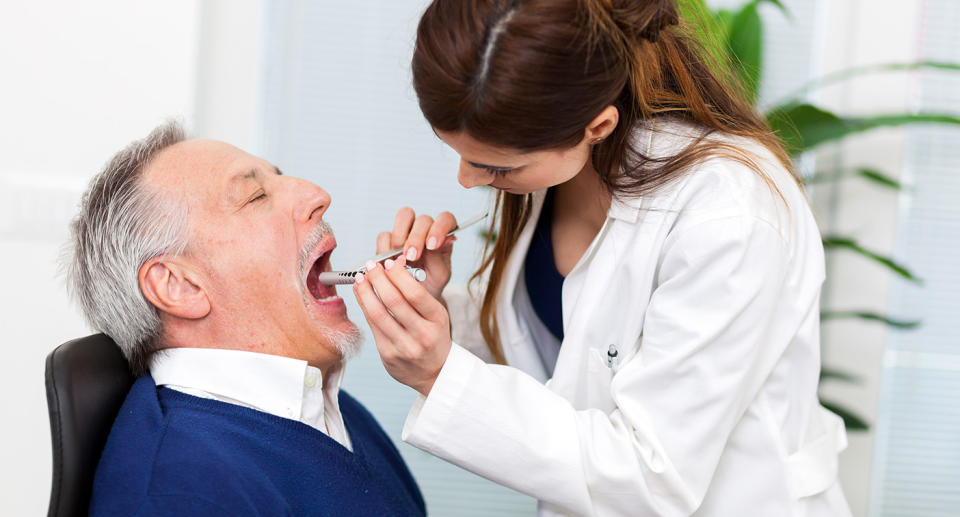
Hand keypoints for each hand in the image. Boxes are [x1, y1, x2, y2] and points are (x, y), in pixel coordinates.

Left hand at [354, 255, 451, 395]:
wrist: (435, 372)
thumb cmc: (434, 336)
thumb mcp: (436, 315)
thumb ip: (417, 294)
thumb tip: (394, 266)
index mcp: (437, 320)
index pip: (415, 293)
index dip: (397, 274)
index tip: (388, 263)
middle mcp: (422, 335)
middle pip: (393, 301)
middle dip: (378, 278)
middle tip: (370, 265)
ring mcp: (404, 347)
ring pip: (378, 314)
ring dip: (365, 292)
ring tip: (360, 278)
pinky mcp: (388, 355)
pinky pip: (372, 326)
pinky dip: (364, 306)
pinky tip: (361, 295)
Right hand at [378, 208, 456, 301]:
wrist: (412, 298)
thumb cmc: (430, 284)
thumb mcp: (439, 275)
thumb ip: (438, 258)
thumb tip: (440, 242)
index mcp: (443, 236)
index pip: (445, 219)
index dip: (439, 228)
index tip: (432, 245)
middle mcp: (426, 230)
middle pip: (422, 219)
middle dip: (417, 237)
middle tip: (413, 257)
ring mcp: (407, 232)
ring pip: (404, 217)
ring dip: (401, 238)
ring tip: (401, 259)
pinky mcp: (389, 240)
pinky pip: (385, 235)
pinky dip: (385, 249)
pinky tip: (390, 263)